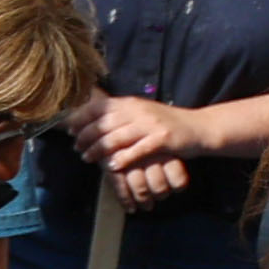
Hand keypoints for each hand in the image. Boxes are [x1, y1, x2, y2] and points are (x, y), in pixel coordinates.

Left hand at [85, 93, 205, 200]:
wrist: (199, 127)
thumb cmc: (165, 122)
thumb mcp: (140, 112)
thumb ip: (119, 115)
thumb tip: (90, 120)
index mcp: (129, 103)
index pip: (98, 108)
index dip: (80, 119)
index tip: (69, 130)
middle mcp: (137, 111)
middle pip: (102, 124)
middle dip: (85, 136)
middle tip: (76, 147)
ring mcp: (150, 124)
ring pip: (116, 137)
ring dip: (98, 149)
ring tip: (87, 158)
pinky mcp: (162, 139)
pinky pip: (137, 150)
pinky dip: (122, 158)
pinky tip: (112, 166)